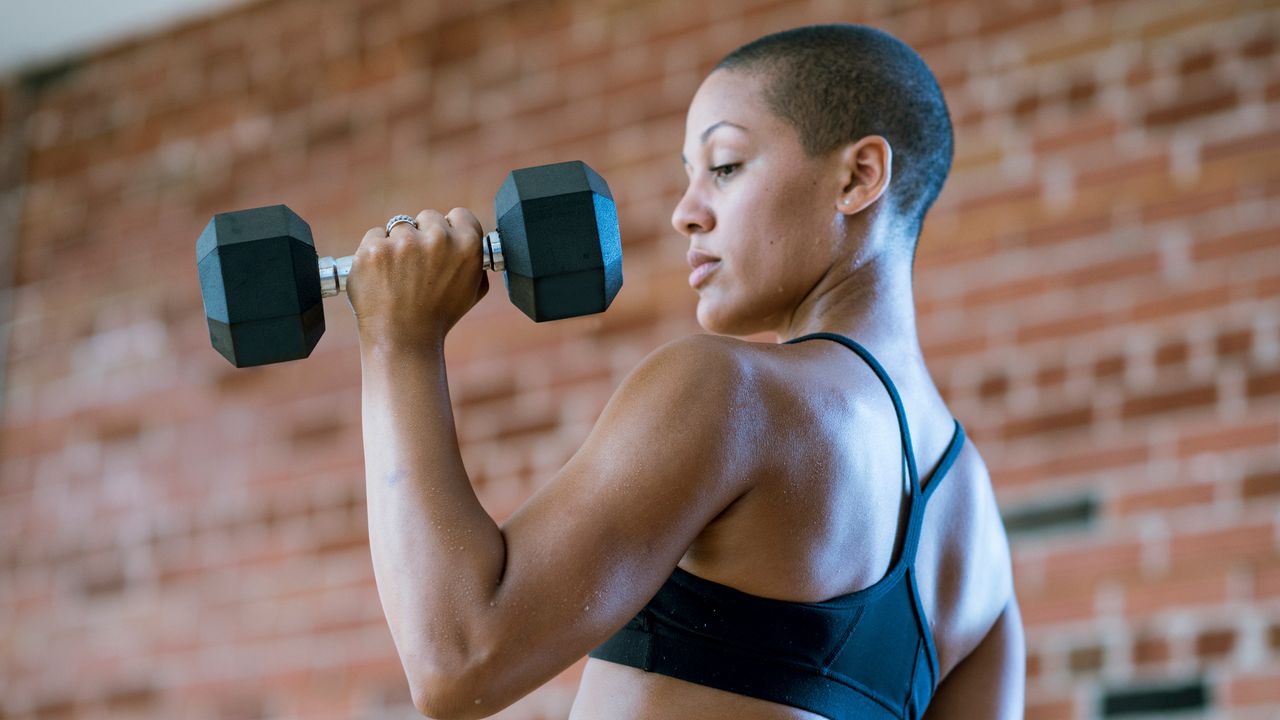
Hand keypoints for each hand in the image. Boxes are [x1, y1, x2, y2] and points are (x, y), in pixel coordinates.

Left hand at [346, 207, 489, 350]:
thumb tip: (469, 240)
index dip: (450, 229)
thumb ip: (474, 260)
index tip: (441, 243)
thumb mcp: (472, 290)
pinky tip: (381, 276)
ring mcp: (404, 242)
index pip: (459, 215)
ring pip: (399, 227)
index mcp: (467, 245)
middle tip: (417, 265)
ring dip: (397, 244)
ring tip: (398, 275)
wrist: (403, 339)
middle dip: (422, 235)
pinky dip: (374, 253)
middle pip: (427, 218)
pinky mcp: (374, 249)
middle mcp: (438, 238)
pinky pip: (374, 236)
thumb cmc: (438, 316)